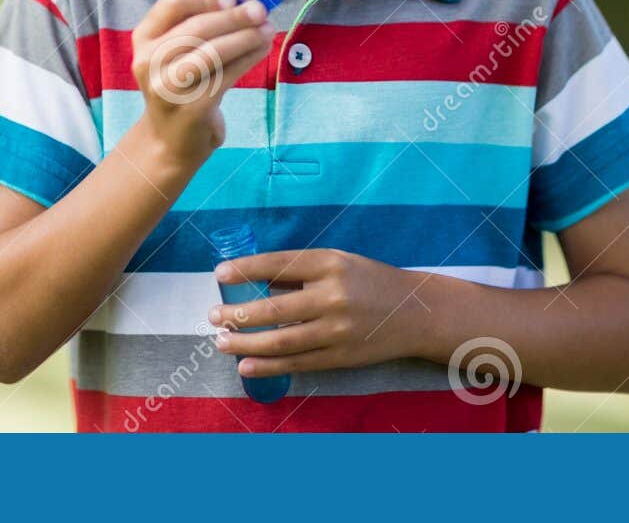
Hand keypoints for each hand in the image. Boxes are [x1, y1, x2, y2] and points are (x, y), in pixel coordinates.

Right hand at [130, 0, 273, 164]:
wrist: (170, 139)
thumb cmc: (181, 85)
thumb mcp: (178, 51)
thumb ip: (204, 22)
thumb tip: (245, 0)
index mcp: (144, 38)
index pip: (173, 2)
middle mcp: (149, 61)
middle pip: (197, 27)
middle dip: (235, 16)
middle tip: (261, 11)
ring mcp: (167, 87)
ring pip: (213, 52)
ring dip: (246, 37)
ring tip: (267, 30)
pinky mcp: (192, 108)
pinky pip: (226, 76)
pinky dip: (248, 58)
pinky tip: (262, 50)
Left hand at [207, 249, 428, 376]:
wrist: (415, 311)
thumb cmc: (369, 281)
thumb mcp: (339, 263)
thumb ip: (301, 272)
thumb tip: (254, 279)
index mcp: (330, 263)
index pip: (279, 264)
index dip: (246, 269)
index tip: (220, 273)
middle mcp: (333, 295)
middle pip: (274, 308)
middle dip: (237, 313)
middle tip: (213, 316)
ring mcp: (337, 329)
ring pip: (281, 340)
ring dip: (245, 343)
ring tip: (221, 342)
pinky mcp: (341, 356)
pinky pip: (297, 362)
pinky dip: (268, 366)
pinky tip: (246, 365)